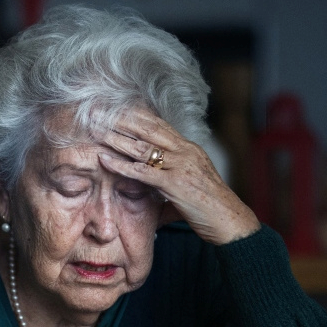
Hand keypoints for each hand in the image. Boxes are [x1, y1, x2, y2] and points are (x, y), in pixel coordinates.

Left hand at [96, 107, 259, 245]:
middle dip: (122, 117)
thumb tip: (148, 195)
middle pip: (148, 128)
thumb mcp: (188, 188)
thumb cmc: (210, 208)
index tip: (116, 106)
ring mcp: (181, 166)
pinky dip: (121, 165)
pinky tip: (104, 159)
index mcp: (188, 149)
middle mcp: (185, 152)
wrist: (231, 221)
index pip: (159, 124)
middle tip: (99, 109)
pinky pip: (143, 172)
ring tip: (95, 129)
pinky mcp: (176, 184)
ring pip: (142, 147)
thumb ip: (166, 185)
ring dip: (116, 137)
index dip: (136, 114)